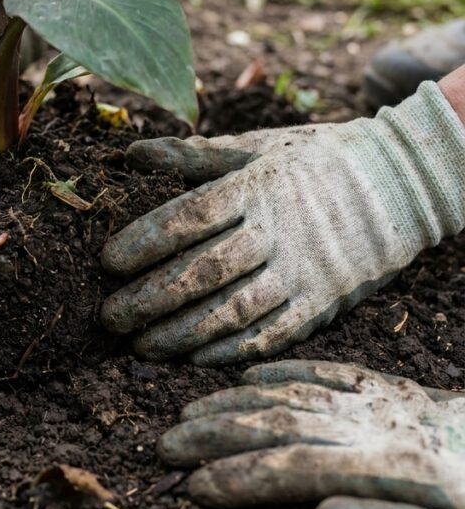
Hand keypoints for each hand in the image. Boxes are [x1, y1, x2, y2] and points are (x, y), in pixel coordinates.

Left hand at [100, 81, 464, 365]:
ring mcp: (303, 271)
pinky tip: (195, 360)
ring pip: (232, 311)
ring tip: (142, 347)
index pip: (187, 218)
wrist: (402, 182)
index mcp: (255, 188)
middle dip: (149, 299)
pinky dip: (231, 351)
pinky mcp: (323, 302)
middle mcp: (277, 232)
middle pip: (202, 271)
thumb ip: (193, 156)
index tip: (106, 262)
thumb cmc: (313, 161)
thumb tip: (131, 152)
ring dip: (181, 334)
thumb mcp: (255, 148)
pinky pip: (273, 335)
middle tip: (109, 317)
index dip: (143, 242)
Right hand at [159, 359, 464, 508]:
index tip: (193, 490)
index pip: (295, 467)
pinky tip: (247, 376)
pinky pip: (326, 369)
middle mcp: (374, 424)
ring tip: (186, 415)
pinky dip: (282, 369)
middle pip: (279, 423)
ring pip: (291, 393)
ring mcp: (379, 400)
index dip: (239, 478)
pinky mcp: (389, 385)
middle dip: (216, 436)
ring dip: (234, 403)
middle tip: (165, 447)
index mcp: (391, 465)